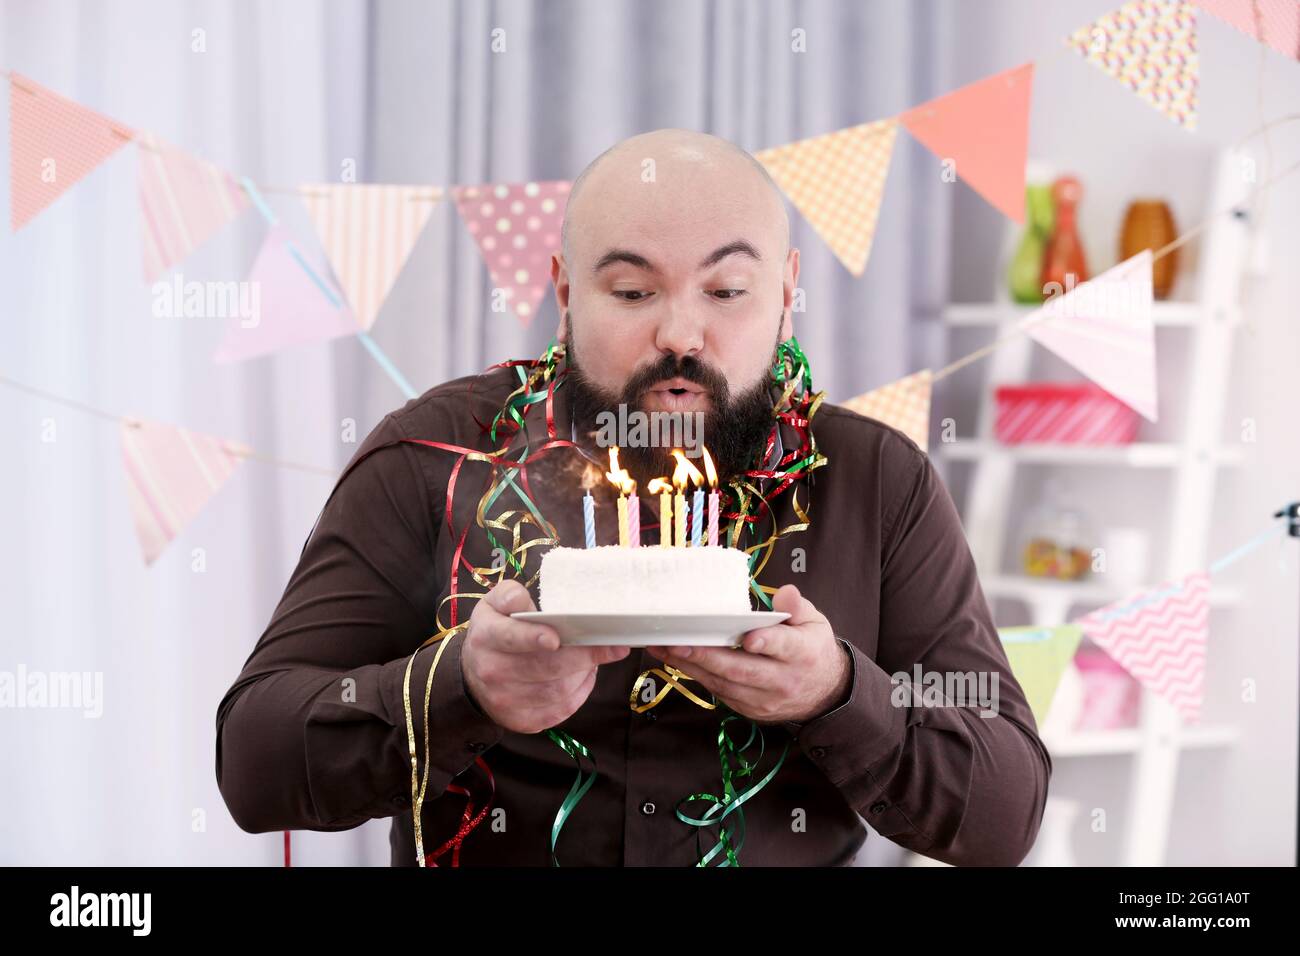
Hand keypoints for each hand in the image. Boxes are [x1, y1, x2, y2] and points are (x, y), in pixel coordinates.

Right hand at [462, 579, 630, 734]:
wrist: (473, 673)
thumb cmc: (495, 630)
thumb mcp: (494, 604)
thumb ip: (509, 595)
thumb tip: (523, 601)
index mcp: (486, 637)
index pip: (511, 637)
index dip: (534, 637)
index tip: (557, 637)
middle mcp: (491, 671)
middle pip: (545, 667)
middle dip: (584, 656)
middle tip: (612, 646)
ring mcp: (504, 701)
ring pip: (558, 691)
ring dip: (585, 674)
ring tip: (594, 659)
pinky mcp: (520, 721)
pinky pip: (560, 710)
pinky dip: (580, 693)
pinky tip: (583, 677)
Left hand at [646, 583, 849, 723]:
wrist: (825, 694)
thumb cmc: (813, 649)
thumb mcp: (815, 623)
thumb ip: (798, 607)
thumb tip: (785, 593)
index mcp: (803, 654)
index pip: (784, 646)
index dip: (766, 642)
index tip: (748, 638)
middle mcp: (783, 680)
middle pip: (743, 669)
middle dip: (708, 656)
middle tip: (677, 642)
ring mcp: (764, 700)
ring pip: (725, 684)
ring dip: (692, 667)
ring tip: (665, 648)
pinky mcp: (749, 710)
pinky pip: (720, 692)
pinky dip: (698, 676)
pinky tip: (677, 661)